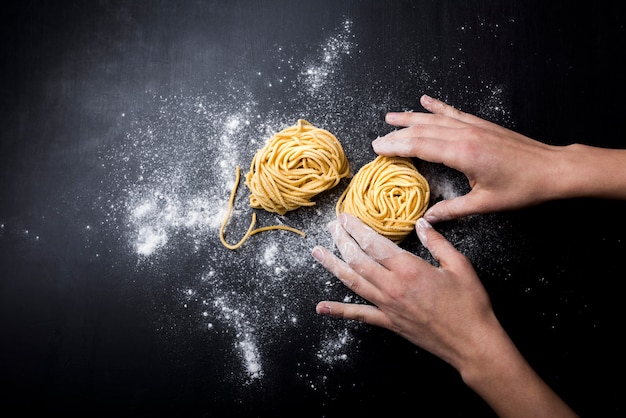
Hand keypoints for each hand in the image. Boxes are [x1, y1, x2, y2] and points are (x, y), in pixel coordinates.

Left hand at [311, 213, 498, 369]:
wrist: (472, 343)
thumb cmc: (470, 304)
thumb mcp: (459, 265)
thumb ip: (437, 242)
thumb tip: (421, 223)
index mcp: (409, 269)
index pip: (374, 243)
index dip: (356, 228)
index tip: (344, 217)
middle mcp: (393, 286)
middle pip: (358, 259)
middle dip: (342, 241)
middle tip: (331, 227)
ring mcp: (388, 307)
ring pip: (353, 282)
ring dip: (333, 266)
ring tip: (317, 253)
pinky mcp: (389, 323)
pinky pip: (360, 315)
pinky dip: (339, 311)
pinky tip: (321, 307)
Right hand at [372, 95, 565, 222]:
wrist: (552, 169)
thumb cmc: (522, 188)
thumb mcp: (485, 204)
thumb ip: (452, 210)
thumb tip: (427, 219)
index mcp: (462, 153)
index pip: (419, 147)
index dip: (396, 147)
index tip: (378, 148)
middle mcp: (464, 135)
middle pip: (422, 131)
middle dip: (397, 134)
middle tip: (377, 140)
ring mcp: (473, 127)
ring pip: (434, 118)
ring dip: (411, 117)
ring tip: (391, 117)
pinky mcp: (482, 125)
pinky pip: (453, 112)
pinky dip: (437, 106)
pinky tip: (425, 100)